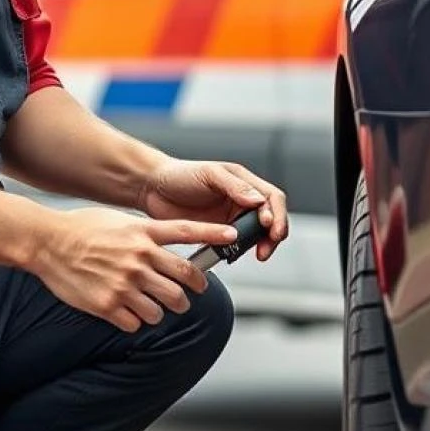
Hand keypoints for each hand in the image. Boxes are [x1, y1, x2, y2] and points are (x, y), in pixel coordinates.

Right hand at [32, 208, 235, 332]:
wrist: (47, 242)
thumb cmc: (82, 229)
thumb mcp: (120, 222)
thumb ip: (145, 235)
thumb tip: (166, 248)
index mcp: (142, 234)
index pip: (188, 232)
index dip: (214, 234)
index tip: (234, 237)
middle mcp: (139, 258)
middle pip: (184, 281)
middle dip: (191, 293)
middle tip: (187, 296)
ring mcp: (125, 283)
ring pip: (163, 308)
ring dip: (162, 311)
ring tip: (153, 307)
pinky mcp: (108, 304)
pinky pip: (137, 323)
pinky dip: (136, 321)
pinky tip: (126, 312)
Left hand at [138, 159, 289, 262]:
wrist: (152, 189)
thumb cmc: (179, 174)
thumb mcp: (209, 174)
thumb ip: (235, 186)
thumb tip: (258, 201)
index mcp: (244, 182)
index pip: (272, 198)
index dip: (277, 214)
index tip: (270, 228)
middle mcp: (242, 200)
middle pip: (271, 219)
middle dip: (273, 235)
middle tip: (265, 249)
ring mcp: (231, 218)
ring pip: (256, 235)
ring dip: (259, 245)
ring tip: (254, 255)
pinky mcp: (217, 234)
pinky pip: (236, 246)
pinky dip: (239, 252)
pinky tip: (233, 256)